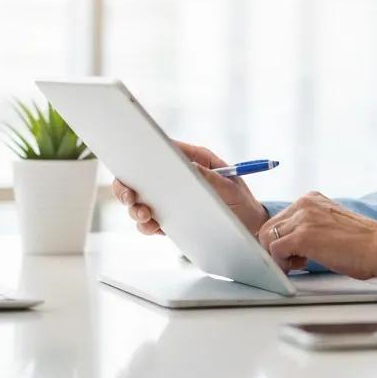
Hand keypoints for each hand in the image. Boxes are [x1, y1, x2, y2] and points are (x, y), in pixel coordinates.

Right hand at [111, 141, 267, 237]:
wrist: (249, 227)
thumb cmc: (242, 201)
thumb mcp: (230, 188)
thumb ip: (209, 178)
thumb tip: (188, 167)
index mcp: (193, 160)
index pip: (162, 150)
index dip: (142, 155)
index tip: (132, 165)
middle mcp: (177, 177)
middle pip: (141, 177)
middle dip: (128, 187)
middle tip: (130, 198)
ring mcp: (170, 198)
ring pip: (140, 200)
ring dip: (136, 208)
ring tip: (145, 215)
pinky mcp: (168, 218)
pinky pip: (149, 221)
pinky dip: (146, 225)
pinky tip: (151, 227)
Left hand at [260, 192, 376, 280]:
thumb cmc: (361, 242)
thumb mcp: (330, 224)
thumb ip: (309, 226)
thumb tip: (287, 243)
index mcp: (311, 199)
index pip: (278, 219)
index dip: (281, 239)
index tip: (292, 253)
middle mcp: (305, 204)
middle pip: (268, 228)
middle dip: (276, 248)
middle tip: (296, 261)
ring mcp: (303, 218)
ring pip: (267, 238)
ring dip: (279, 256)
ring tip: (301, 263)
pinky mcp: (302, 236)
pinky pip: (274, 251)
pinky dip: (282, 264)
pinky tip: (301, 266)